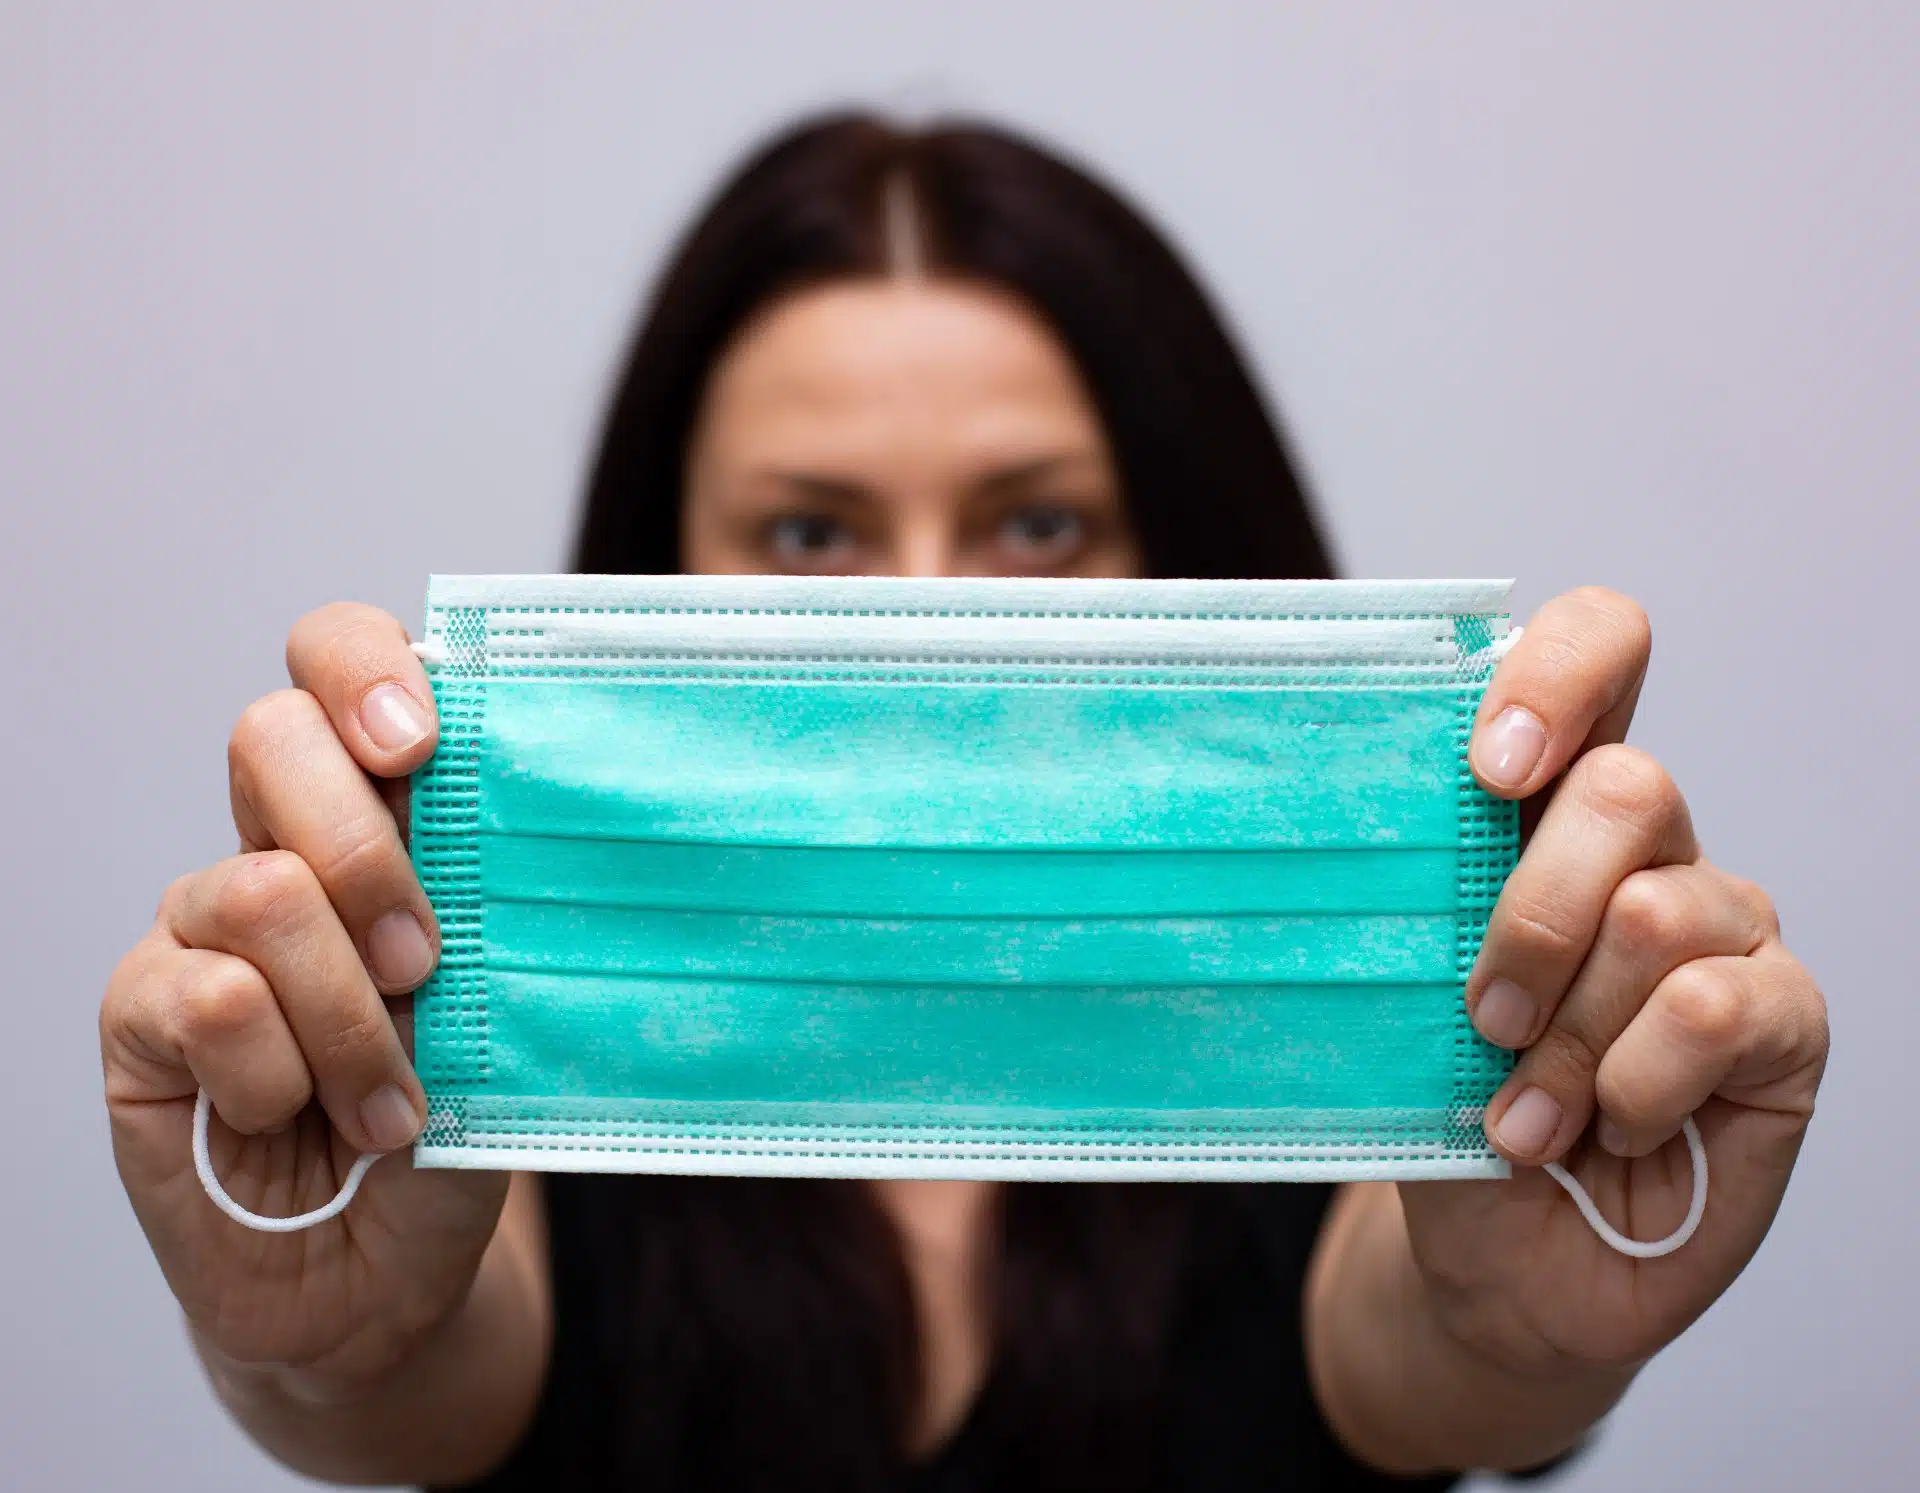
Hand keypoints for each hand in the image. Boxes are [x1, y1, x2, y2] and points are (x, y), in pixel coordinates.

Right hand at [101, 604, 509, 1396]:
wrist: (388, 1269)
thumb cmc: (462, 1118)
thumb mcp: (512, 1002)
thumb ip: (503, 908)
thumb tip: (539, 824)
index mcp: (379, 811)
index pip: (336, 663)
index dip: (363, 668)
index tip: (421, 741)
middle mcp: (280, 843)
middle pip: (271, 733)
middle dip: (366, 848)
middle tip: (427, 962)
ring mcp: (199, 923)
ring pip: (256, 888)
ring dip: (346, 1012)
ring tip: (395, 1099)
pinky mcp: (139, 1014)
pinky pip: (203, 996)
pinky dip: (281, 1072)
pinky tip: (309, 1120)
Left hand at [1397, 587, 1828, 1373]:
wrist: (1497, 1260)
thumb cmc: (1439, 1107)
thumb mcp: (1393, 996)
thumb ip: (1403, 905)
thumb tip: (1341, 840)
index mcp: (1545, 806)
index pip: (1598, 651)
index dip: (1558, 675)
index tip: (1488, 768)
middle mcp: (1646, 847)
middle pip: (1629, 783)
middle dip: (1534, 914)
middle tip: (1481, 1015)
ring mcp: (1724, 928)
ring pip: (1660, 908)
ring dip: (1569, 1032)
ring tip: (1524, 1112)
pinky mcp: (1782, 1022)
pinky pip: (1715, 1007)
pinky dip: (1634, 1083)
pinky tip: (1604, 1129)